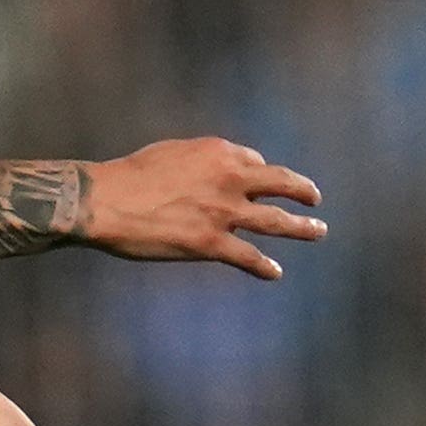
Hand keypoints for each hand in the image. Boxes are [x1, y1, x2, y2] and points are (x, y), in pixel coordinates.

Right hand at [81, 139, 326, 275]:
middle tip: (315, 199)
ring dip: (303, 228)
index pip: (254, 163)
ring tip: (319, 231)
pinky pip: (249, 256)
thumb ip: (201, 161)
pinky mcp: (211, 244)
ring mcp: (224, 213)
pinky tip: (275, 272)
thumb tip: (216, 173)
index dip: (259, 174)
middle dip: (303, 191)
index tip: (262, 183)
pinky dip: (265, 266)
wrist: (106, 201)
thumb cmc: (131, 176)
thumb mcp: (173, 153)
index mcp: (219, 153)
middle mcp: (230, 179)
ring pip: (277, 222)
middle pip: (281, 183)